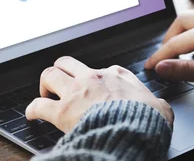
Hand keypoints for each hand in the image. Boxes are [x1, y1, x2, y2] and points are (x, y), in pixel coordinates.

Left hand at [26, 56, 173, 132]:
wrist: (133, 131)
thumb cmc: (146, 120)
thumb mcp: (160, 107)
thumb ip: (157, 103)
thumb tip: (161, 109)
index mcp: (117, 75)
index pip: (102, 69)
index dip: (96, 79)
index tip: (95, 89)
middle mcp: (94, 78)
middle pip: (67, 62)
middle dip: (61, 71)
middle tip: (61, 84)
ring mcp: (76, 92)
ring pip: (50, 74)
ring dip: (45, 84)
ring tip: (45, 94)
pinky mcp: (62, 111)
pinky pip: (38, 105)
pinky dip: (32, 109)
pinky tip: (32, 114)